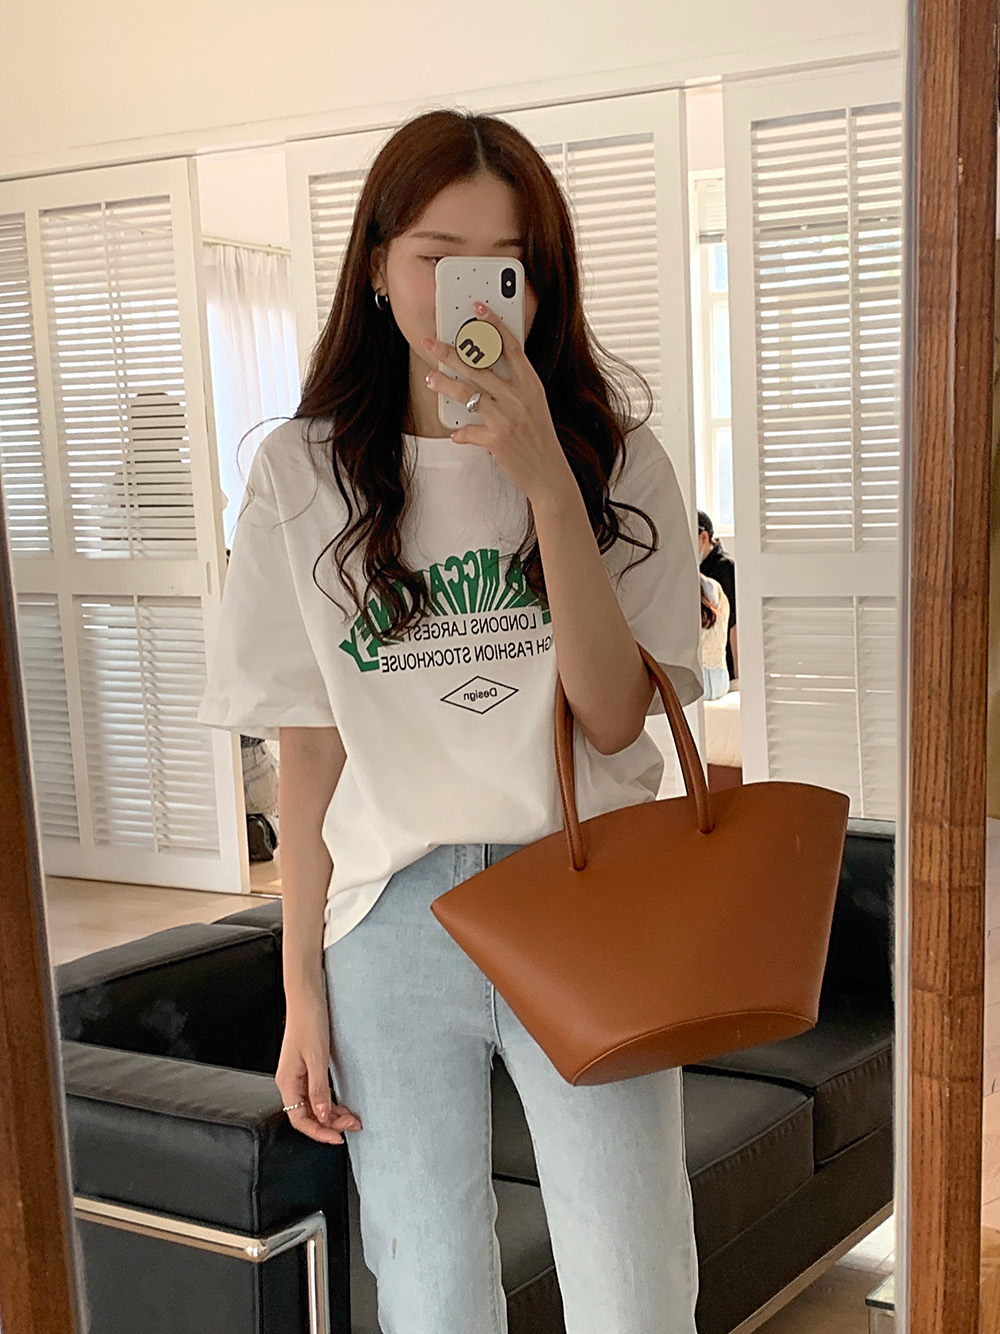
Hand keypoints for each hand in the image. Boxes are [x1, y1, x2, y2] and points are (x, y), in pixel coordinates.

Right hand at [276, 984, 361, 1144]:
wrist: (307, 996)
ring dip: (332, 1113)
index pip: (299, 1120)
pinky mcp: (306, 1067)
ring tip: (351, 1117)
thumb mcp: (317, 1057)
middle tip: (353, 1125)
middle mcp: (290, 1081)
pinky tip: (342, 1103)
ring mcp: (298, 1074)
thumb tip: (322, 1117)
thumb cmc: (309, 1021)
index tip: (339, 1137)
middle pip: (307, 1115)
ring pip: (313, 1105)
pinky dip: (329, 1100)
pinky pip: (316, 1092)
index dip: (319, 1132)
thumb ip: (318, 1089)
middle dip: (330, 1124)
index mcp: (287, 1081)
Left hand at [423, 303, 576, 507]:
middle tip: (431, 343)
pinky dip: (460, 433)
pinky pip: (468, 431)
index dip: (493, 324)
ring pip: (467, 393)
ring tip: (430, 378)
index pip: (511, 346)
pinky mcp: (496, 439)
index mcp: (531, 384)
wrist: (549, 473)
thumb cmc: (539, 438)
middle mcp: (519, 397)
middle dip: (450, 352)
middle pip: (479, 365)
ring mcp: (507, 417)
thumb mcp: (535, 405)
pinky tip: (455, 433)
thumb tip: (485, 369)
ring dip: (444, 384)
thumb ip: (515, 386)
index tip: (477, 308)